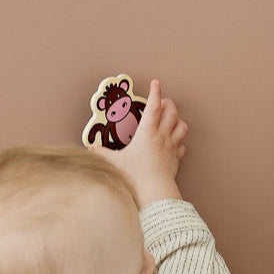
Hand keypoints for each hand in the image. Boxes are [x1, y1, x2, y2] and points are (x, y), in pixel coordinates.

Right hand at [99, 80, 187, 204]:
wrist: (155, 190)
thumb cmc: (136, 174)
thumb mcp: (115, 162)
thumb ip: (102, 154)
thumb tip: (91, 150)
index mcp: (147, 131)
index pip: (154, 106)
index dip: (155, 92)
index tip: (155, 83)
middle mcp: (162, 136)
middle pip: (172, 112)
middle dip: (168, 103)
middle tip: (163, 101)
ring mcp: (171, 146)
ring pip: (182, 126)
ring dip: (178, 120)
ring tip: (171, 119)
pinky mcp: (176, 158)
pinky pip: (183, 145)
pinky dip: (180, 141)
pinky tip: (174, 142)